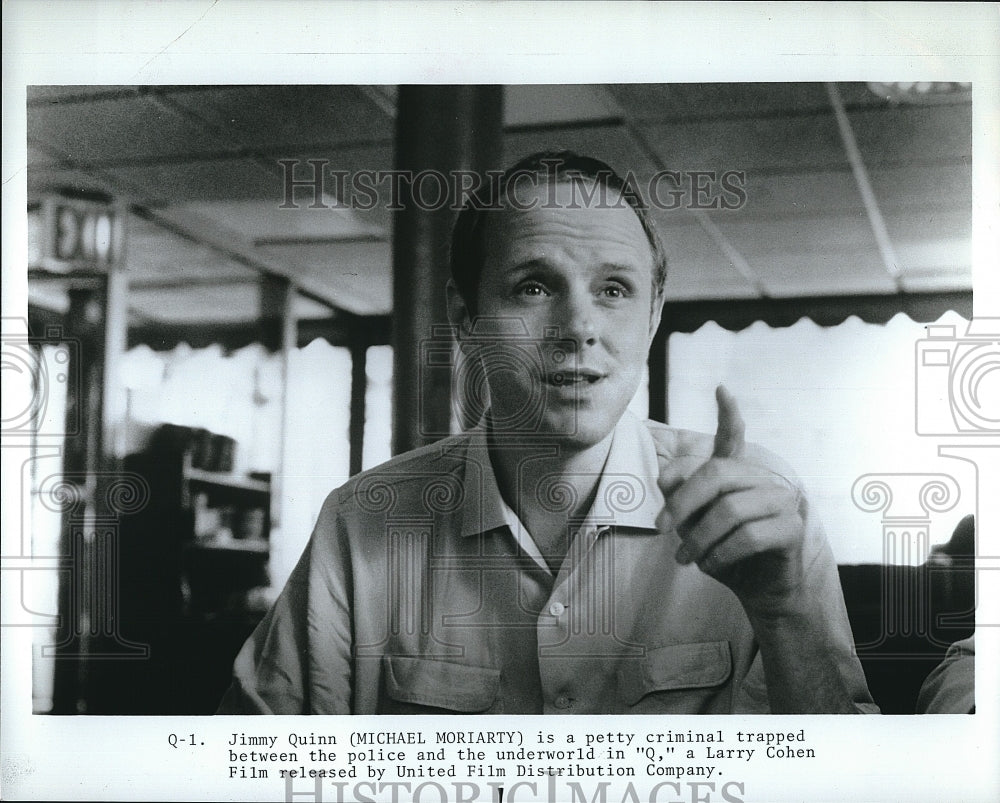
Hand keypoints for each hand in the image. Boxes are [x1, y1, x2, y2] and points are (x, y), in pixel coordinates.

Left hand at [655, 386, 805, 616]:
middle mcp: (762, 480)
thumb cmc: (723, 552)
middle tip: (660, 528)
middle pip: (716, 475)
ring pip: (730, 510)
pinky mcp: (793, 529)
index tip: (721, 389)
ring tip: (685, 559)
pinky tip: (710, 566)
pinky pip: (749, 536)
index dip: (727, 415)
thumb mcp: (692, 524)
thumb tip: (666, 476)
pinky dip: (721, 555)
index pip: (732, 438)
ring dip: (698, 540)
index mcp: (737, 475)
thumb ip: (679, 497)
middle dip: (682, 503)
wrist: (758, 592)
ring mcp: (782, 501)